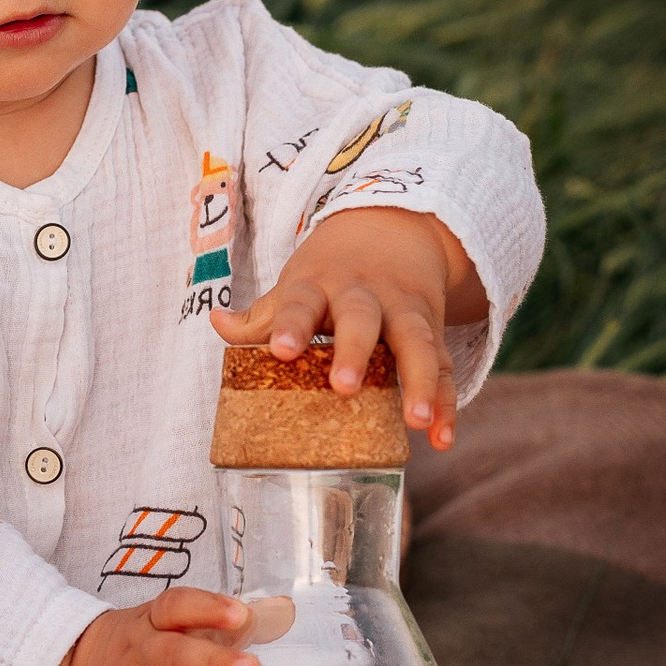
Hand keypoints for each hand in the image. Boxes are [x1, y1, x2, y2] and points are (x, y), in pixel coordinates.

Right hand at [30, 588, 285, 665]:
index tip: (241, 616)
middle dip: (210, 662)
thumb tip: (285, 610)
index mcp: (154, 624)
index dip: (206, 610)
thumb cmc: (143, 649)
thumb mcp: (175, 626)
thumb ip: (229, 622)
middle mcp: (139, 656)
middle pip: (170, 654)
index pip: (176, 608)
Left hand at [212, 205, 486, 447]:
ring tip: (416, 421)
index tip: (281, 350)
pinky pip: (445, 368)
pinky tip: (442, 438)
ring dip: (420, 382)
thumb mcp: (296, 283)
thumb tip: (217, 323)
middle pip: (362, 319)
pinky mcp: (433, 331)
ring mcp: (404, 312)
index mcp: (320, 284)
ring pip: (417, 344)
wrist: (395, 227)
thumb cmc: (332, 270)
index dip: (290, 324)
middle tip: (344, 386)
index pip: (300, 301)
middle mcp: (365, 296)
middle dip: (355, 352)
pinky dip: (447, 403)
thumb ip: (262, 314)